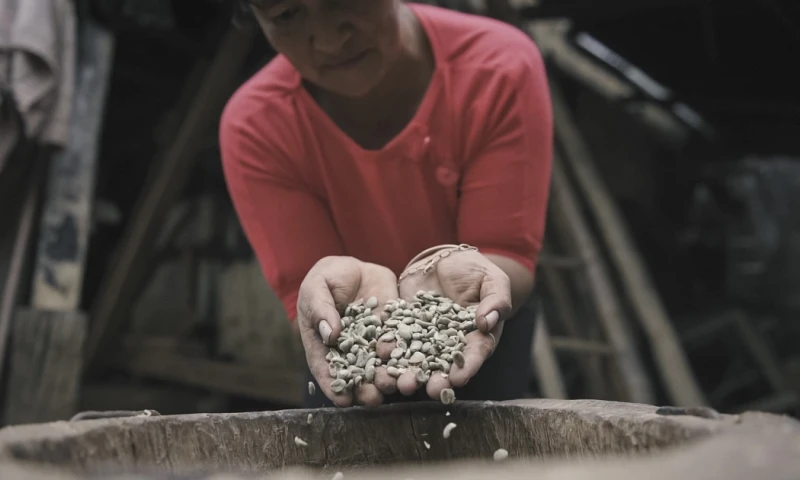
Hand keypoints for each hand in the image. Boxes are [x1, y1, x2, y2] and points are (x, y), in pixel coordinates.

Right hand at [297, 256, 397, 406]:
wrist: (355, 268)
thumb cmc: (327, 279)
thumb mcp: (316, 288)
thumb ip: (320, 309)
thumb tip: (330, 335)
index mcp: (325, 344)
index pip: (326, 367)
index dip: (333, 385)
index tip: (341, 400)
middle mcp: (351, 350)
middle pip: (357, 372)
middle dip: (366, 388)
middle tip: (373, 399)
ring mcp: (373, 341)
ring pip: (382, 363)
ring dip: (391, 376)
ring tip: (398, 387)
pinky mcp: (393, 329)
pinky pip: (402, 341)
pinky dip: (409, 353)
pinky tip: (418, 362)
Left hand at [396, 249, 511, 398]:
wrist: (444, 259)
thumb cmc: (475, 270)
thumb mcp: (493, 280)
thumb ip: (496, 301)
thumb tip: (487, 323)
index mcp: (477, 336)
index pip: (475, 353)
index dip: (468, 366)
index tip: (459, 378)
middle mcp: (450, 343)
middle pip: (444, 364)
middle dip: (436, 378)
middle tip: (428, 390)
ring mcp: (425, 337)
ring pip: (418, 358)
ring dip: (409, 372)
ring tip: (401, 384)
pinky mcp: (405, 326)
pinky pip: (396, 338)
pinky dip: (389, 347)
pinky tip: (380, 355)